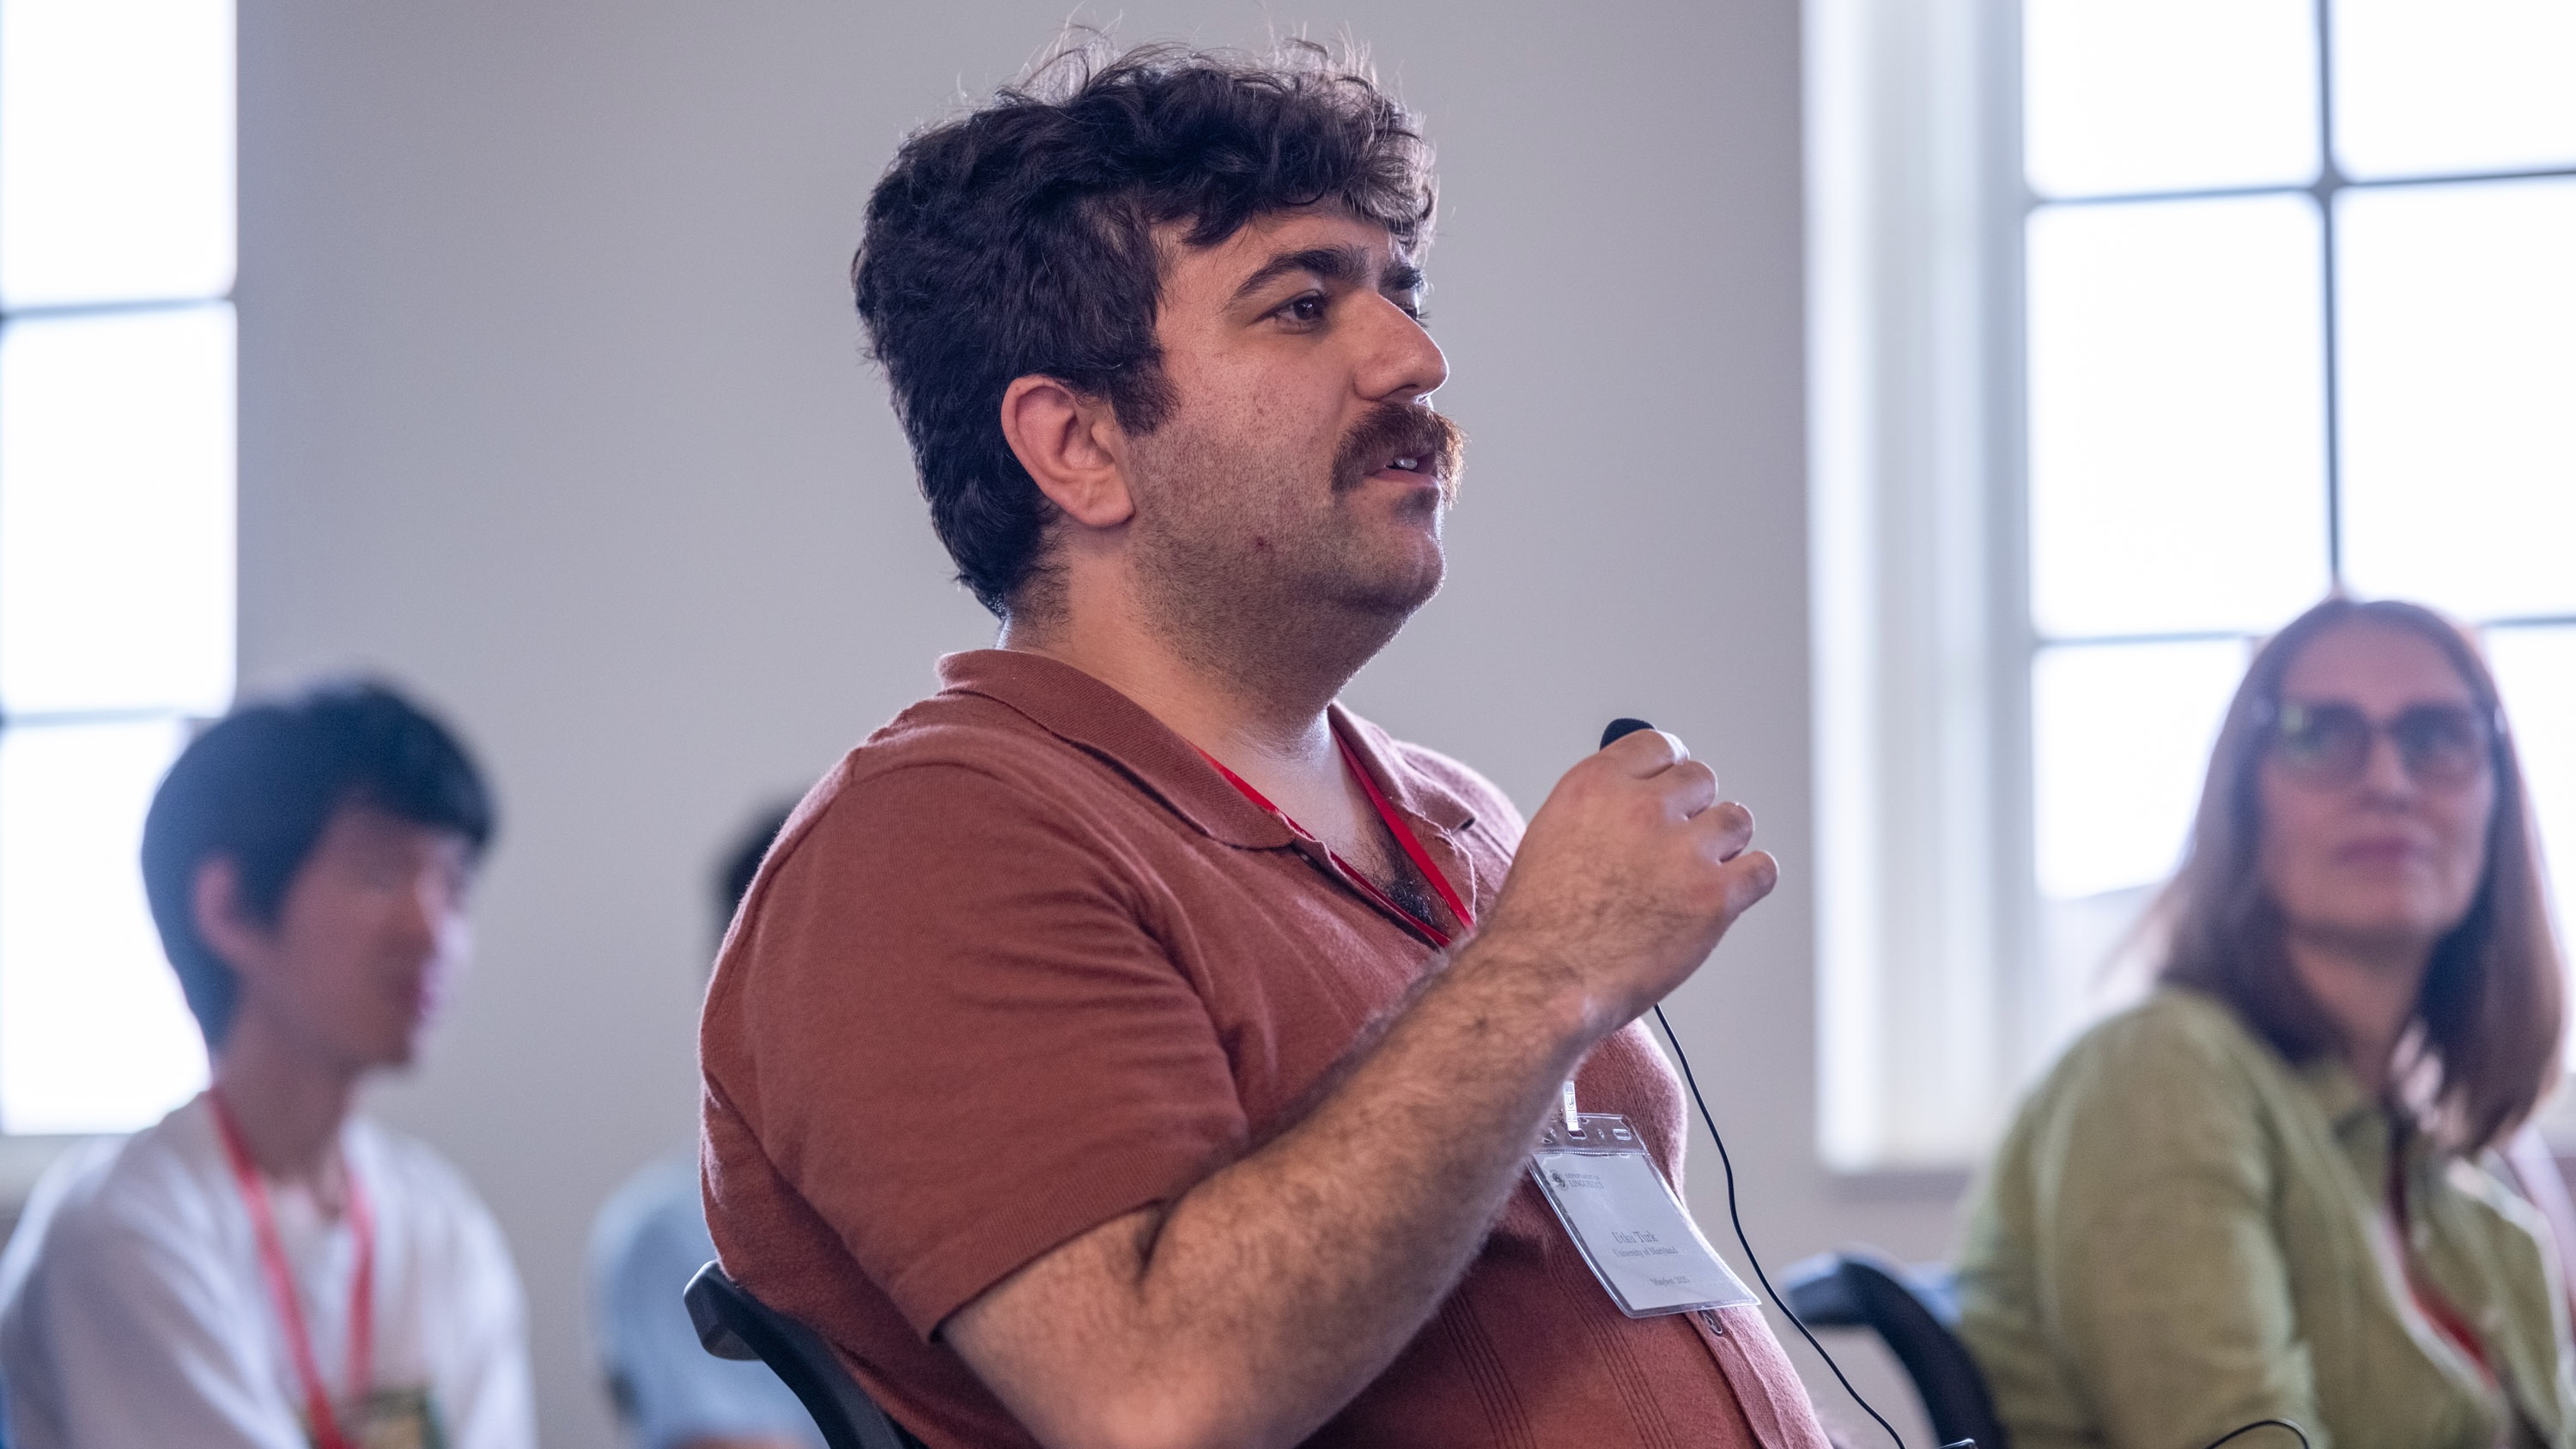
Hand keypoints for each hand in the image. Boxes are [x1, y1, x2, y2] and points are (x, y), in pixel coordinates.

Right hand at [1470, 729, 1776, 1035]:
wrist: (1542, 980)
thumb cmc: (1539, 924)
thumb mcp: (1552, 837)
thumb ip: (1600, 809)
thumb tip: (1634, 802)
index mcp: (1597, 786)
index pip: (1659, 746)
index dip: (1669, 771)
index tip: (1675, 785)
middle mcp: (1642, 808)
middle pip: (1702, 779)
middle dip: (1693, 811)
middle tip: (1680, 844)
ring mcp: (1682, 852)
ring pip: (1735, 821)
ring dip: (1721, 846)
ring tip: (1695, 876)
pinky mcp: (1715, 897)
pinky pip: (1761, 870)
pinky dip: (1748, 883)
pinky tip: (1725, 895)